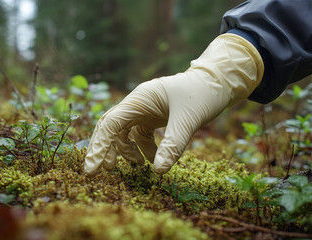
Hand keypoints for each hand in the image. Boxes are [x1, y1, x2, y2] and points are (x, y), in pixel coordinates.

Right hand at [84, 33, 263, 175]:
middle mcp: (138, 103)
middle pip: (112, 127)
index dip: (99, 147)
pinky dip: (143, 148)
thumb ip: (173, 144)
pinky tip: (152, 160)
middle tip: (103, 172)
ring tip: (136, 166)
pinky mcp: (154, 116)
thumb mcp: (189, 119)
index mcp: (140, 99)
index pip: (111, 124)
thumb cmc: (202, 93)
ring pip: (125, 132)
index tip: (93, 170)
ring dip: (126, 150)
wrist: (218, 82)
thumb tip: (157, 171)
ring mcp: (145, 110)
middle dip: (105, 149)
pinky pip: (140, 134)